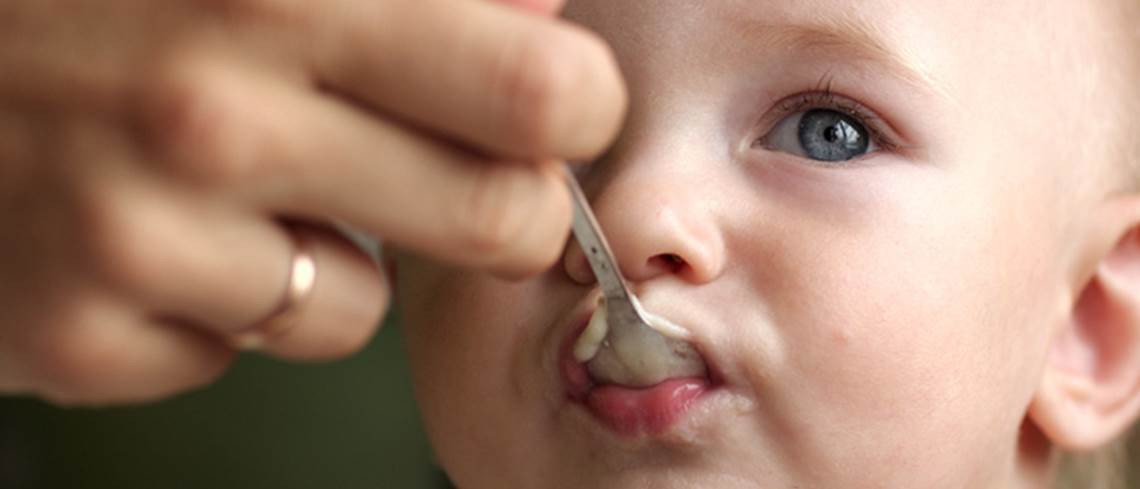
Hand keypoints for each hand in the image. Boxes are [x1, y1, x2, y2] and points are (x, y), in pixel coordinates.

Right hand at [0, 0, 625, 403]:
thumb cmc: (98, 2)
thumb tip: (547, 13)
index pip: (538, 90)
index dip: (569, 108)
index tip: (544, 112)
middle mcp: (214, 117)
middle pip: (502, 221)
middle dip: (503, 211)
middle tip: (455, 180)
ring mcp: (140, 237)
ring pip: (364, 310)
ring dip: (330, 263)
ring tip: (236, 193)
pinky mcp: (85, 334)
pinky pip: (243, 353)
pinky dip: (222, 308)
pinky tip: (154, 240)